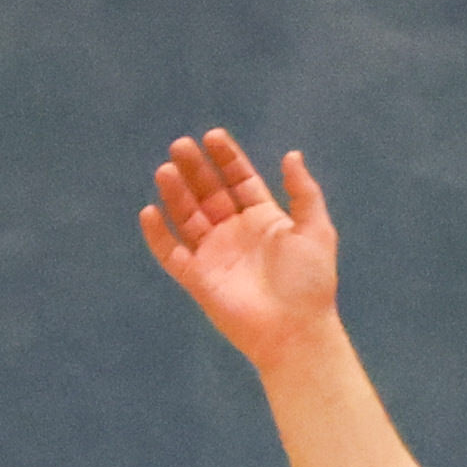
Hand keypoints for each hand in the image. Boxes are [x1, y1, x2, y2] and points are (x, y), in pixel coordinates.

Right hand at [139, 130, 340, 368]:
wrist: (297, 330)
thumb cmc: (310, 283)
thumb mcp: (316, 231)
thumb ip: (304, 192)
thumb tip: (292, 154)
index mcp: (264, 220)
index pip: (240, 180)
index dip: (226, 158)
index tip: (213, 136)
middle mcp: (235, 233)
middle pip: (209, 193)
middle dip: (195, 168)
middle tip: (181, 145)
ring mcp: (215, 255)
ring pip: (187, 216)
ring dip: (175, 193)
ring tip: (166, 170)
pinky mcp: (198, 279)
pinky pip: (171, 253)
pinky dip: (158, 234)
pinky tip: (150, 211)